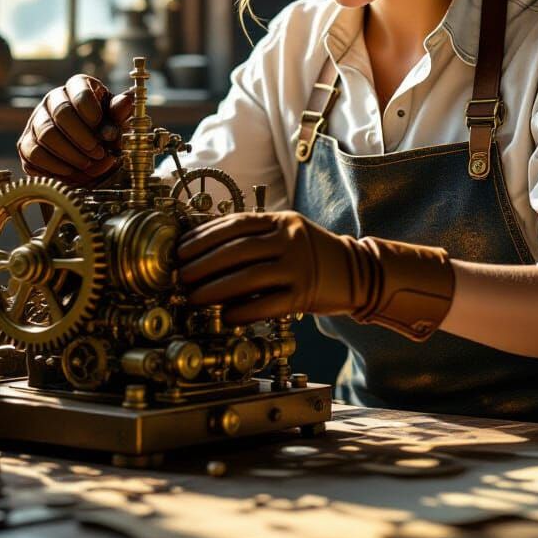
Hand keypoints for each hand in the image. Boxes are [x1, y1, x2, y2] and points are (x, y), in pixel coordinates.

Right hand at [17, 74, 133, 185]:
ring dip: (71, 154)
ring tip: (89, 164)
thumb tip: (126, 101)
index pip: (80, 93)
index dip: (93, 114)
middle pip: (61, 114)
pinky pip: (34, 154)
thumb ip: (119, 112)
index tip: (107, 133)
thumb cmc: (104, 128)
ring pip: (46, 135)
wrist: (88, 150)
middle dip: (83, 138)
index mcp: (77, 86)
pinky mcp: (25, 144)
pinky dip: (55, 166)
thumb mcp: (116, 120)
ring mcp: (35, 121)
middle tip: (99, 153)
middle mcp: (52, 99)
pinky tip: (72, 171)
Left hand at [175, 210, 455, 339]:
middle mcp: (290, 239)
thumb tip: (206, 252)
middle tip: (180, 276)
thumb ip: (255, 237)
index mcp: (281, 220)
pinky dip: (243, 311)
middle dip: (203, 264)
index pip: (235, 224)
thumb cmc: (312, 254)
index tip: (181, 250)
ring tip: (193, 298)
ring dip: (215, 289)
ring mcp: (299, 266)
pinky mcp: (305, 294)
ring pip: (249, 277)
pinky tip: (224, 317)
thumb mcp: (287, 234)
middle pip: (238, 250)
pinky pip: (267, 304)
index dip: (204, 237)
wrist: (357, 272)